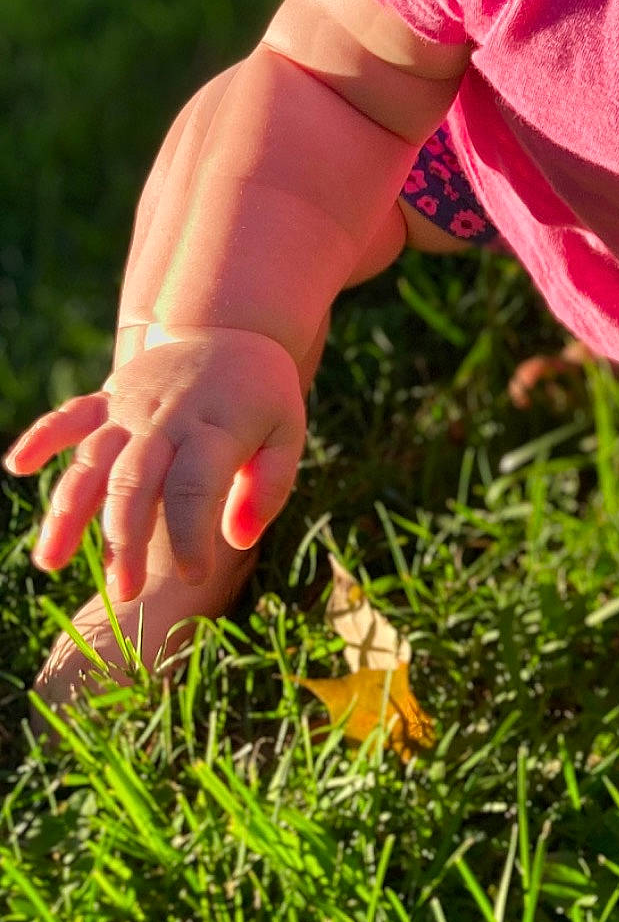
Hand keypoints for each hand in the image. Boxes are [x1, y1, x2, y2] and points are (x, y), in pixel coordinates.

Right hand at [3, 328, 305, 602]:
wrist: (236, 328)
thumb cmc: (263, 397)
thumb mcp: (289, 432)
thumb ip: (271, 484)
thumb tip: (239, 538)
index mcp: (216, 427)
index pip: (196, 487)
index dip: (193, 534)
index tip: (195, 576)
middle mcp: (167, 418)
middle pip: (135, 482)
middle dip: (125, 539)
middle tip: (123, 593)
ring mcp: (132, 406)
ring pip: (93, 460)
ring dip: (69, 510)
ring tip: (49, 562)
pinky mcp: (109, 398)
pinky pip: (71, 414)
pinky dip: (44, 436)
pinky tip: (18, 465)